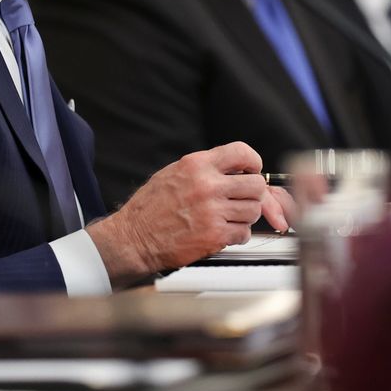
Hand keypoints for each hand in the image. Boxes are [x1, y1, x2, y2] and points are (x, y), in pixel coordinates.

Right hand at [87, 141, 284, 284]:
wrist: (135, 237)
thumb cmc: (151, 207)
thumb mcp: (174, 172)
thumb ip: (205, 168)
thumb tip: (236, 170)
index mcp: (196, 165)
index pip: (242, 152)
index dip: (253, 162)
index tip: (252, 170)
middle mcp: (207, 185)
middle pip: (255, 185)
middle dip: (253, 193)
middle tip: (243, 198)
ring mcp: (212, 211)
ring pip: (253, 210)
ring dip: (246, 216)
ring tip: (229, 217)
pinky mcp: (214, 236)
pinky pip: (244, 233)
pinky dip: (238, 235)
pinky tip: (224, 232)